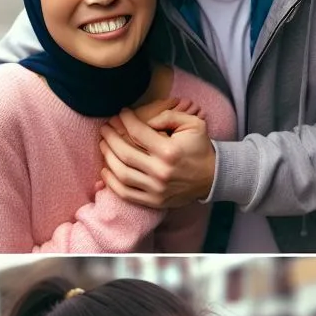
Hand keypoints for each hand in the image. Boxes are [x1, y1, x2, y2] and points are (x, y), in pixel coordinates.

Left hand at [99, 107, 215, 208]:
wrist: (212, 177)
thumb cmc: (199, 147)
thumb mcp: (192, 123)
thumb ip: (168, 115)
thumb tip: (143, 120)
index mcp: (169, 151)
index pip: (138, 132)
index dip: (126, 120)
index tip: (121, 113)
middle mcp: (160, 172)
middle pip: (124, 153)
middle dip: (110, 138)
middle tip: (105, 129)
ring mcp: (156, 189)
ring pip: (121, 173)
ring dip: (107, 157)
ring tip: (103, 145)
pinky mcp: (154, 201)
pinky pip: (125, 193)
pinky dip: (111, 182)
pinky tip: (106, 169)